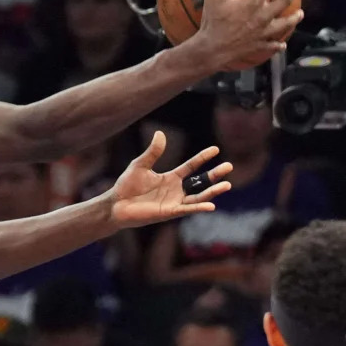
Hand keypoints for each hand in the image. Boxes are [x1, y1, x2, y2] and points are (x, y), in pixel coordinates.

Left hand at [107, 134, 232, 231]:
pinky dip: (199, 207)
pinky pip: (187, 209)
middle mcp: (176, 190)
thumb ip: (153, 152)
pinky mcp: (169, 212)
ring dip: (212, 191)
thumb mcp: (140, 164)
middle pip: (200, 182)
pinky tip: (211, 205)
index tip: (216, 149)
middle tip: (229, 166)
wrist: (116, 204)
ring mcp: (174, 202)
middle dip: (214, 175)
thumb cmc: (127, 185)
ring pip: (198, 197)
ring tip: (227, 185)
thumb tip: (160, 133)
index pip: (191, 166)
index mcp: (171, 178)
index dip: (202, 158)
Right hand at [190, 0, 302, 73]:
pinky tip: (282, 44)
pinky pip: (272, 45)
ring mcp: (262, 33)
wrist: (212, 50)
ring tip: (300, 14)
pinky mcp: (259, 46)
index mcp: (253, 4)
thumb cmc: (212, 23)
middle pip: (283, 2)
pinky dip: (278, 45)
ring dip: (293, 19)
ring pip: (283, 25)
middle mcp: (262, 18)